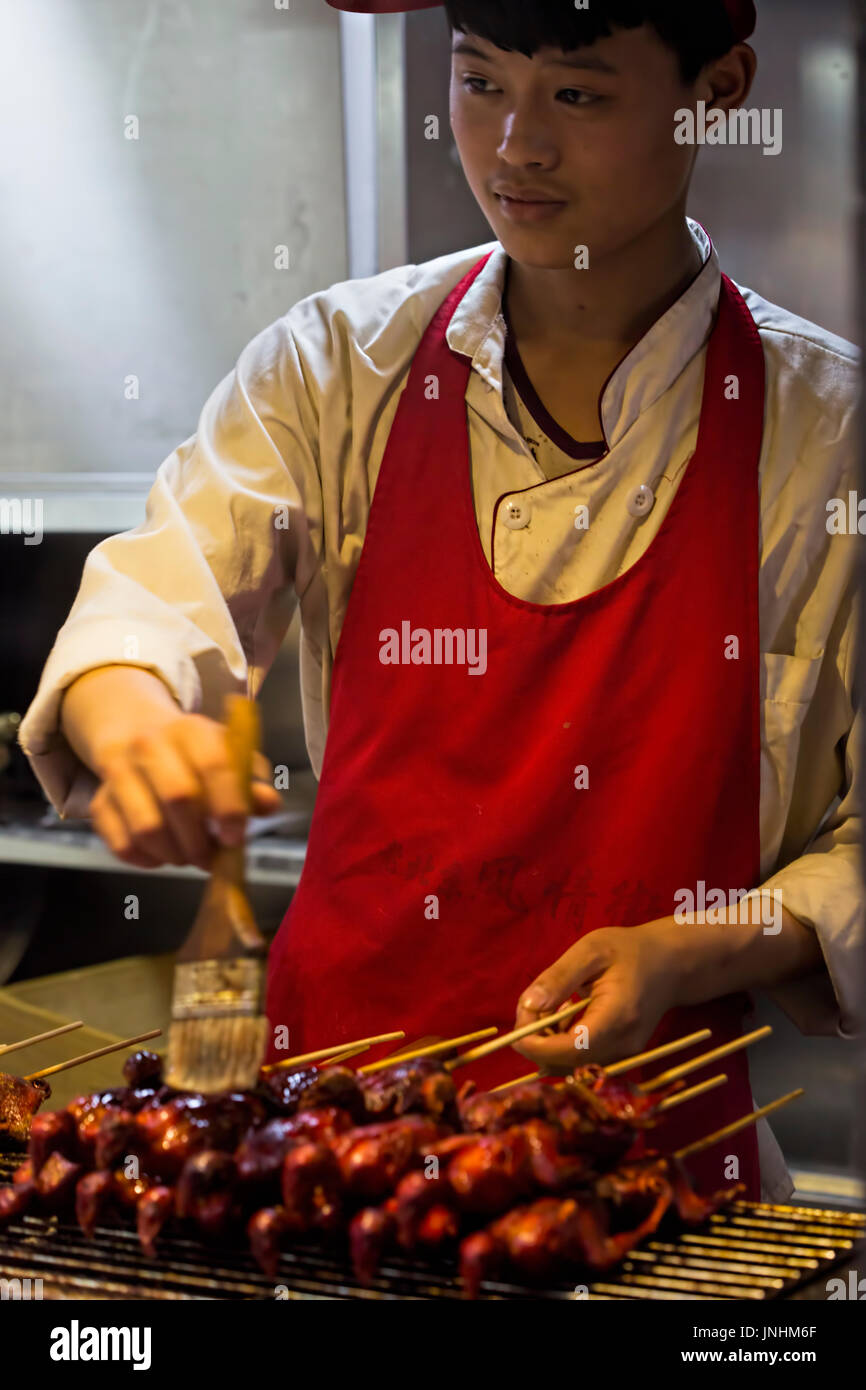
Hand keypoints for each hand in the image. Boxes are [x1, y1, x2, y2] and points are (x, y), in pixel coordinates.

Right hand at [89, 712, 283, 870]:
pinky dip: (147, 860)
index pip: (213, 764)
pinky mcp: (100, 801)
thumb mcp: (229, 757)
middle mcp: (149, 744)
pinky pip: (121, 844)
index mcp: (191, 730)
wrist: (137, 735)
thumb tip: (268, 804)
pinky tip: (163, 855)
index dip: (229, 807)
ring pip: (146, 827)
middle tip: (212, 858)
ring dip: (174, 854)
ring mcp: (118, 772)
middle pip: (177, 797)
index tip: (235, 838)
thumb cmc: (194, 756)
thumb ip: (251, 783)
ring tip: (190, 856)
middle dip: (200, 839)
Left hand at [512, 922, 680, 1072]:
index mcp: (617, 1017)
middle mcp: (624, 1045)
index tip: (514, 1030)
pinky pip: (582, 1062)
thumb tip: (527, 1006)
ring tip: (552, 1006)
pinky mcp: (621, 1057)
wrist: (670, 964)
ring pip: (572, 1066)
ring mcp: (625, 1055)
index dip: (537, 1046)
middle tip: (529, 1010)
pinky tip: (565, 1016)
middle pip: (568, 1063)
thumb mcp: (590, 951)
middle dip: (538, 1045)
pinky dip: (563, 1045)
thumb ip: (558, 978)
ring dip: (549, 1045)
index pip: (572, 1048)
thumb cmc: (628, 951)